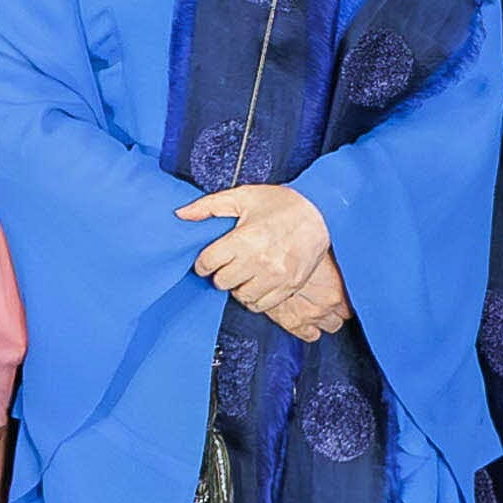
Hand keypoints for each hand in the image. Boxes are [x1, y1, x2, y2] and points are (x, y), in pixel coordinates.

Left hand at [180, 181, 349, 336]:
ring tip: (244, 273)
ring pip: (240, 296)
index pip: (208, 263)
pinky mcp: (288, 287)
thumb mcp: (243, 197)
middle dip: (221, 273)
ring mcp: (275, 277)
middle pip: (222, 281)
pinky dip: (254, 297)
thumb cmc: (281, 204)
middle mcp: (259, 261)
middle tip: (229, 263)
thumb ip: (208, 206)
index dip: (204, 262)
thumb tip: (181, 214)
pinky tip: (257, 283)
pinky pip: (260, 305)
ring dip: (238, 286)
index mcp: (244, 239)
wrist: (321, 213)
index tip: (209, 259)